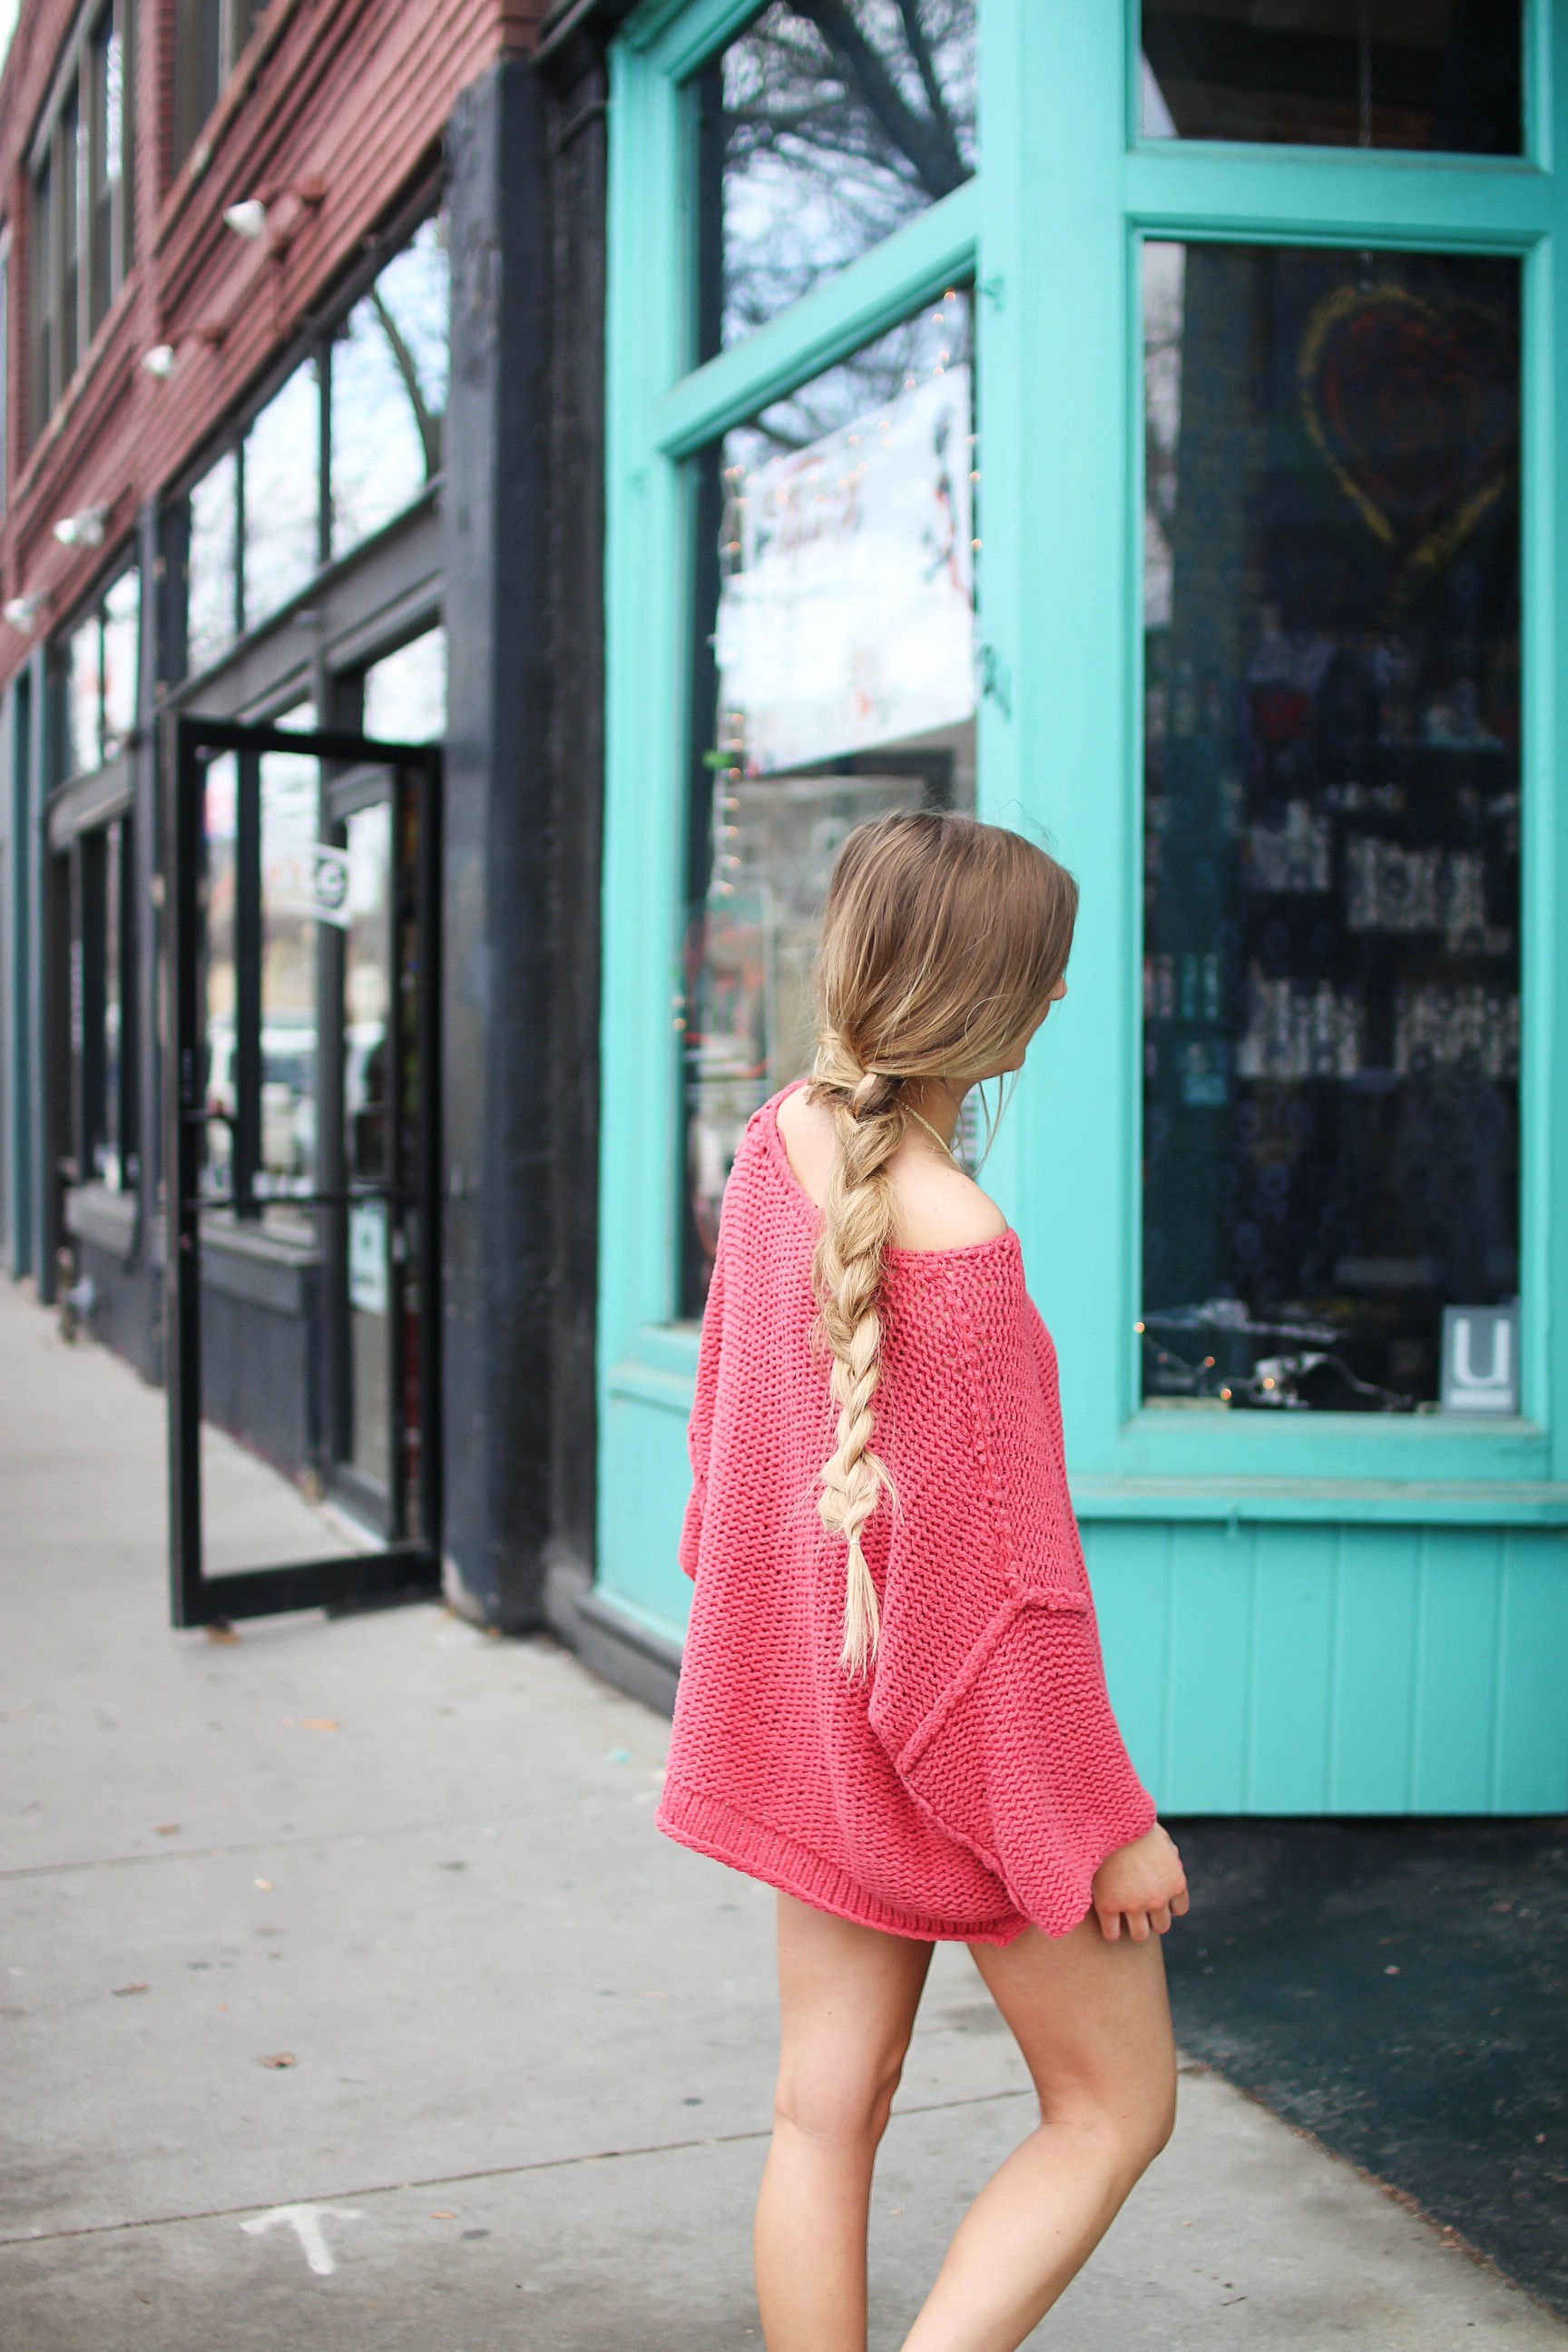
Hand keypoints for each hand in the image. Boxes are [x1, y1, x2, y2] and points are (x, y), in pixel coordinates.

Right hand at [1091, 1823, 1188, 1943]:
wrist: (1109, 1819)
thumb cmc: (1134, 1823)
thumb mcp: (1161, 1836)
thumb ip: (1170, 1852)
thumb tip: (1174, 1863)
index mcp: (1175, 1882)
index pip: (1179, 1909)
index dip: (1167, 1904)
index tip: (1155, 1898)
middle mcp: (1158, 1898)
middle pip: (1162, 1925)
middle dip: (1152, 1918)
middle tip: (1139, 1908)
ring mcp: (1133, 1904)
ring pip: (1140, 1935)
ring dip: (1135, 1929)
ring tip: (1124, 1919)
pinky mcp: (1108, 1905)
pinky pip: (1112, 1934)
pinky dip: (1111, 1933)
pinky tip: (1108, 1924)